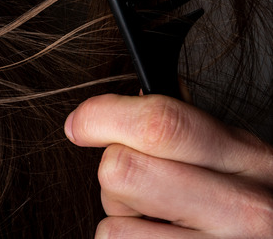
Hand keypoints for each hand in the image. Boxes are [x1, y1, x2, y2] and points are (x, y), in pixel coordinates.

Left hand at [64, 93, 272, 237]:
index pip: (159, 124)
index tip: (80, 123)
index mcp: (248, 159)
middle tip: (137, 182)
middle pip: (121, 171)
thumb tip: (120, 104)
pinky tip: (159, 238)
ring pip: (113, 226)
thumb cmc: (250, 202)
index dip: (102, 117)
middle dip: (115, 172)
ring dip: (121, 220)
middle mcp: (243, 209)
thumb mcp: (236, 156)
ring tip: (156, 220)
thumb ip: (186, 127)